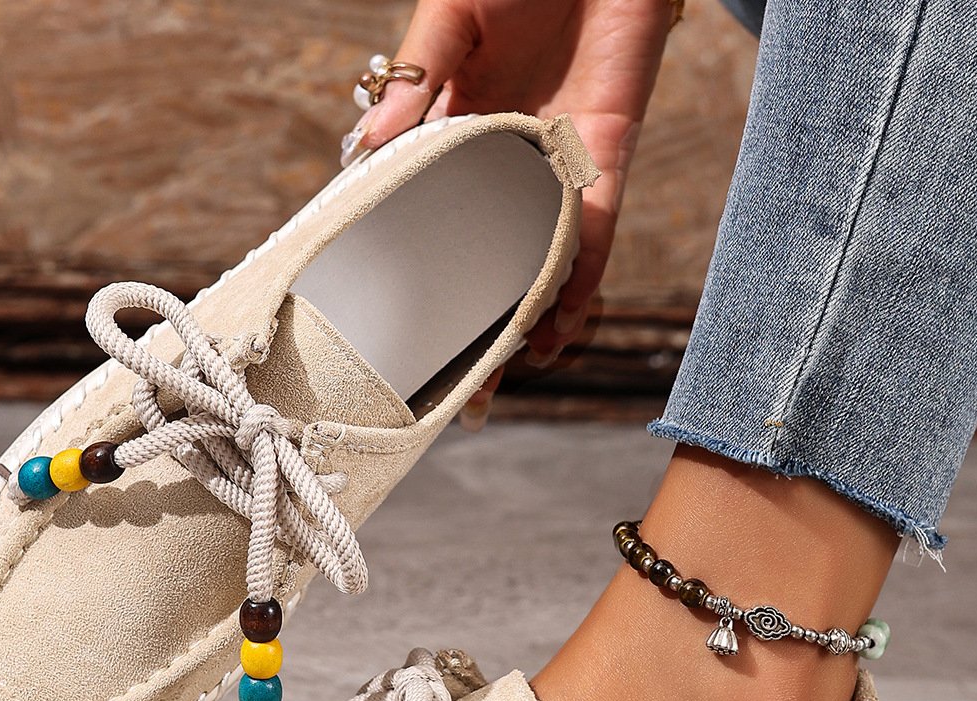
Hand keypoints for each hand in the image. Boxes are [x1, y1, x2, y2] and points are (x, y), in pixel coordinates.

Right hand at [341, 0, 674, 413]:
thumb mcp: (450, 18)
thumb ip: (416, 78)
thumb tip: (368, 146)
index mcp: (462, 131)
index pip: (437, 217)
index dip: (421, 271)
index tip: (398, 324)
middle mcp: (511, 162)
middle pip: (495, 255)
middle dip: (483, 320)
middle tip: (462, 387)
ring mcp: (560, 163)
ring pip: (546, 256)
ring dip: (534, 314)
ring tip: (513, 370)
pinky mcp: (608, 151)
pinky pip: (597, 225)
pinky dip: (583, 271)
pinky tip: (563, 318)